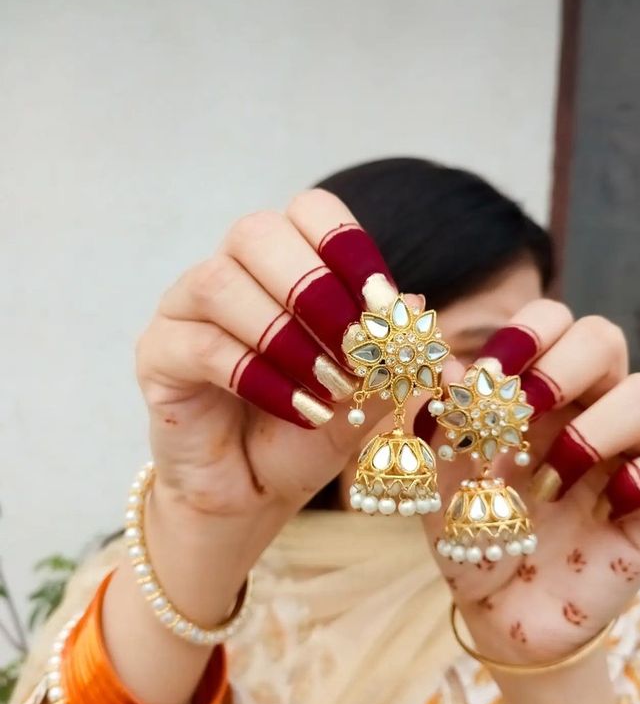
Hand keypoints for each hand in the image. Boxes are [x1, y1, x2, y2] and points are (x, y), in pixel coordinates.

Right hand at [136, 189, 401, 552]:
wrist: (254, 491)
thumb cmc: (306, 432)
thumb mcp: (364, 395)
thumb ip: (389, 353)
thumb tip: (417, 303)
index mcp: (282, 264)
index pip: (309, 212)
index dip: (348, 246)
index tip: (382, 301)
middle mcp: (229, 272)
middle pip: (256, 233)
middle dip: (314, 288)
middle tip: (354, 345)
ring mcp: (184, 310)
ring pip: (220, 284)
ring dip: (285, 336)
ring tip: (329, 386)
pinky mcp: (158, 355)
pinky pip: (202, 347)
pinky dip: (259, 377)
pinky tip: (299, 410)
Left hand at [421, 299, 639, 664]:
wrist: (500, 610)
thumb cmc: (472, 534)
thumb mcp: (439, 481)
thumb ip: (439, 424)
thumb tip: (442, 362)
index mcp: (537, 391)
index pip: (552, 322)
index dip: (528, 332)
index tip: (490, 372)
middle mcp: (588, 409)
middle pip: (605, 340)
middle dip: (562, 366)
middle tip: (521, 410)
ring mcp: (630, 453)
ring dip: (595, 430)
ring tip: (550, 480)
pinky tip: (606, 508)